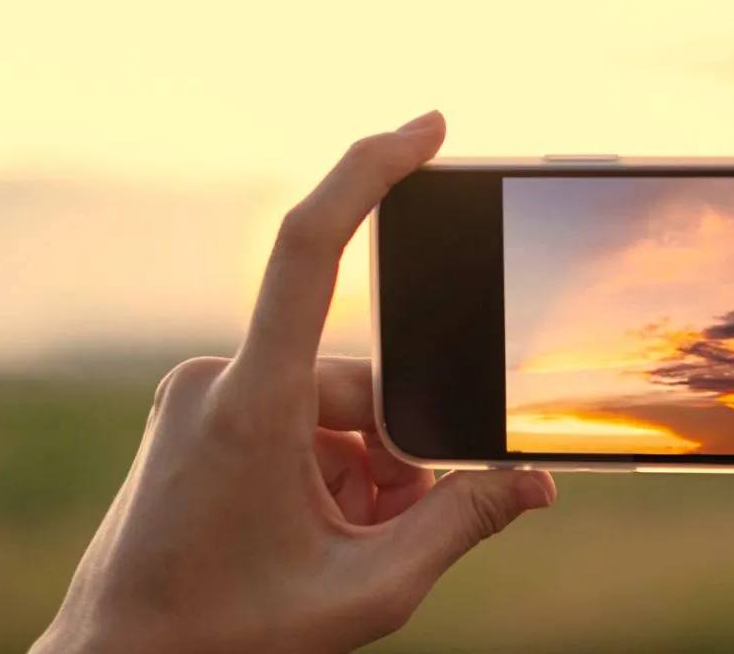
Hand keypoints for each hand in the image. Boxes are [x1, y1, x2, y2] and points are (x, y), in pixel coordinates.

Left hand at [31, 111, 556, 653]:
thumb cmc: (226, 637)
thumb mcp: (369, 590)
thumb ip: (461, 525)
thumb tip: (535, 484)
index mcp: (254, 405)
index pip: (309, 249)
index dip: (369, 172)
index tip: (428, 129)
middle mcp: (220, 380)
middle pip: (359, 383)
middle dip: (395, 456)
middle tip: (383, 534)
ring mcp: (203, 396)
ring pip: (329, 408)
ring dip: (359, 472)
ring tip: (343, 547)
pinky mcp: (199, 415)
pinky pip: (291, 418)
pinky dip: (324, 468)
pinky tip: (316, 531)